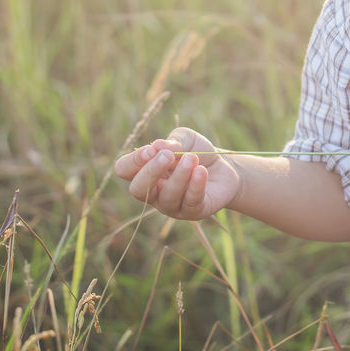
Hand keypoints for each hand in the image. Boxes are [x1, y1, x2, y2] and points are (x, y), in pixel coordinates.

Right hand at [113, 127, 240, 219]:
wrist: (224, 166)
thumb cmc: (197, 151)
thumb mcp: (185, 138)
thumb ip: (173, 141)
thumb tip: (158, 146)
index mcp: (145, 170)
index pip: (124, 169)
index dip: (134, 160)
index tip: (152, 150)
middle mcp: (154, 191)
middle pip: (138, 190)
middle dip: (151, 171)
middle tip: (168, 156)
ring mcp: (171, 205)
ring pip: (167, 197)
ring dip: (179, 176)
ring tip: (192, 158)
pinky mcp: (192, 212)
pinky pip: (190, 202)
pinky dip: (195, 185)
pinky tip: (201, 171)